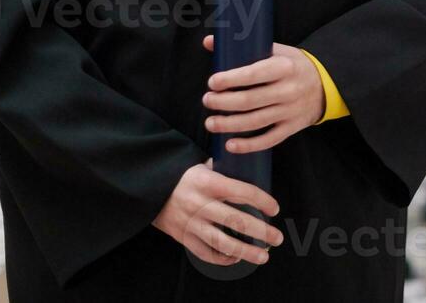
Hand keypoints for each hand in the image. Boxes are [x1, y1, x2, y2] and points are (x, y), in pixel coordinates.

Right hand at [153, 159, 282, 266]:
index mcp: (209, 182)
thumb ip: (224, 171)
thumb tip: (250, 170)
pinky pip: (205, 253)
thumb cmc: (182, 175)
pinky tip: (236, 258)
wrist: (149, 189)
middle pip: (237, 221)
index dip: (263, 201)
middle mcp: (201, 204)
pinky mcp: (183, 237)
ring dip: (246, 251)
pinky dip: (222, 259)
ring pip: (223, 242)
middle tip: (277, 238)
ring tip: (263, 256)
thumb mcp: (202, 166)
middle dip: (262, 231)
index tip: (275, 209)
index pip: (244, 192)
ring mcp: (192, 223)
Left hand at [202, 37, 325, 153]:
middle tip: (207, 100)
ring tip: (211, 123)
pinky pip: (269, 139)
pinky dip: (249, 145)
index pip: (253, 75)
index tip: (212, 82)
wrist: (326, 84)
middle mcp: (288, 90)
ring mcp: (290, 111)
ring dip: (230, 124)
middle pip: (250, 100)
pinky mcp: (291, 127)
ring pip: (256, 121)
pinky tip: (230, 145)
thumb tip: (209, 42)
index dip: (230, 80)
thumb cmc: (293, 65)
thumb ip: (243, 47)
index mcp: (284, 67)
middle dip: (224, 102)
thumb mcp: (276, 50)